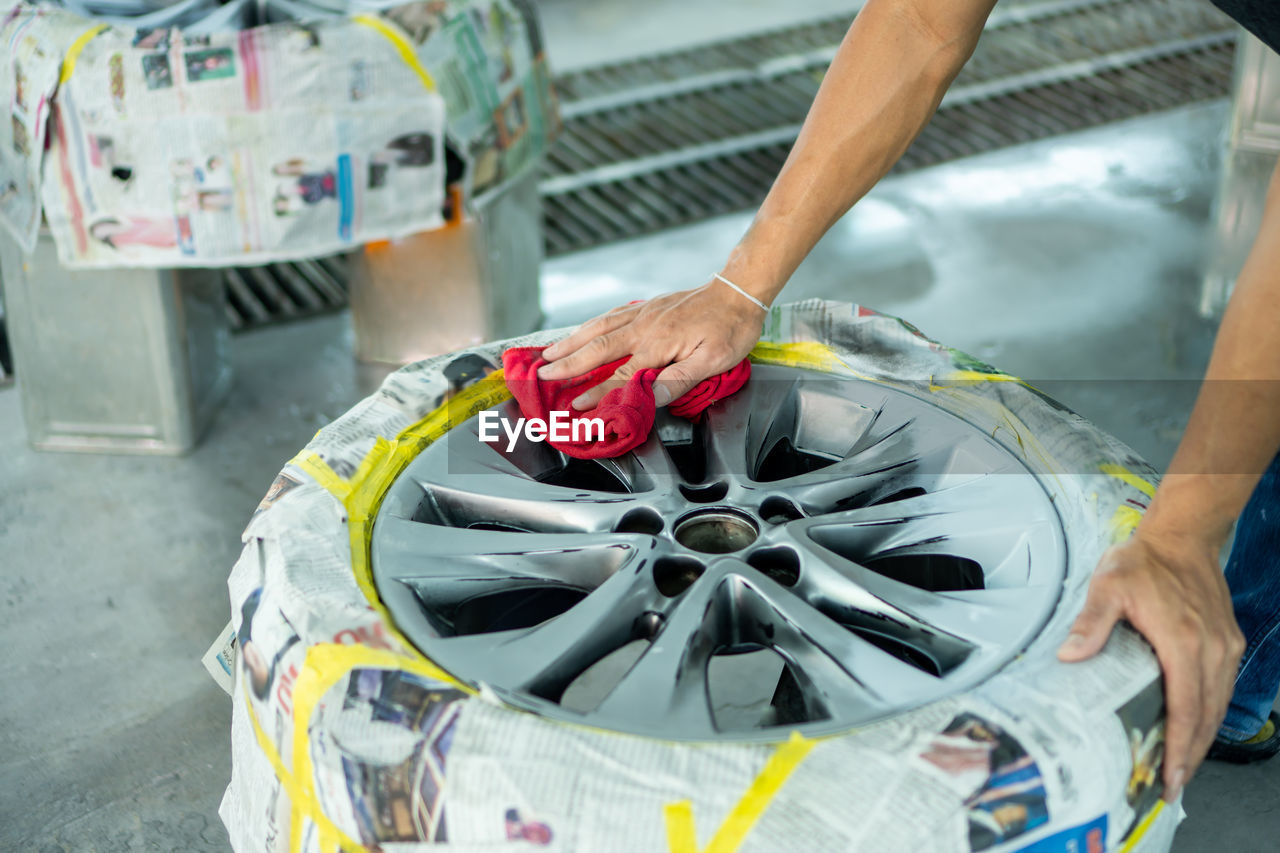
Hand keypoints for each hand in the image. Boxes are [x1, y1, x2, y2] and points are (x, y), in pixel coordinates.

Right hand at [538, 282, 766, 410]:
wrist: (738, 291)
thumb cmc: (730, 329)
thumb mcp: (713, 362)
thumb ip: (678, 381)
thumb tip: (649, 399)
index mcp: (658, 344)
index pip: (619, 374)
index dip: (596, 392)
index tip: (574, 405)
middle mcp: (644, 327)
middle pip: (598, 347)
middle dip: (567, 363)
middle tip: (541, 375)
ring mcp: (643, 314)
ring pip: (598, 328)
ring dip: (571, 342)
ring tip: (548, 354)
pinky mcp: (647, 307)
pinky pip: (610, 315)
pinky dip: (589, 325)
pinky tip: (581, 331)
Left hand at [1057, 527, 1243, 801]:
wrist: (1181, 536)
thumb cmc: (1145, 560)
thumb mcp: (1107, 585)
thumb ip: (1090, 622)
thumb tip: (1071, 655)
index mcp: (1182, 641)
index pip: (1185, 708)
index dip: (1180, 747)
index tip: (1171, 776)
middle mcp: (1211, 649)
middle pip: (1206, 716)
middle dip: (1191, 755)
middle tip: (1171, 784)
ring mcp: (1223, 646)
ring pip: (1218, 705)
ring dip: (1202, 738)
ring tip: (1181, 765)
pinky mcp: (1227, 642)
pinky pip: (1222, 687)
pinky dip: (1210, 713)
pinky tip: (1194, 726)